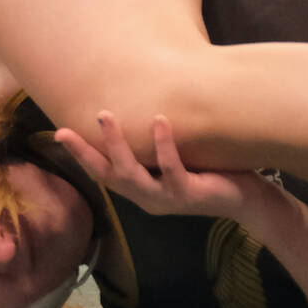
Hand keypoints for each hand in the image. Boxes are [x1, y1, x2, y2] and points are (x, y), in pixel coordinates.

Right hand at [53, 112, 273, 220]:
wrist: (247, 200)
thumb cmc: (211, 173)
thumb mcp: (177, 160)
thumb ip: (156, 147)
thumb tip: (142, 107)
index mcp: (142, 189)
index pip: (104, 173)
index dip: (81, 155)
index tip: (59, 133)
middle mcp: (148, 198)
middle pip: (108, 176)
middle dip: (85, 153)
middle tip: (64, 131)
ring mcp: (166, 198)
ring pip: (132, 174)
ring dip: (117, 145)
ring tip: (105, 116)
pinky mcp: (188, 194)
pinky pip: (171, 168)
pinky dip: (163, 144)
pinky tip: (159, 120)